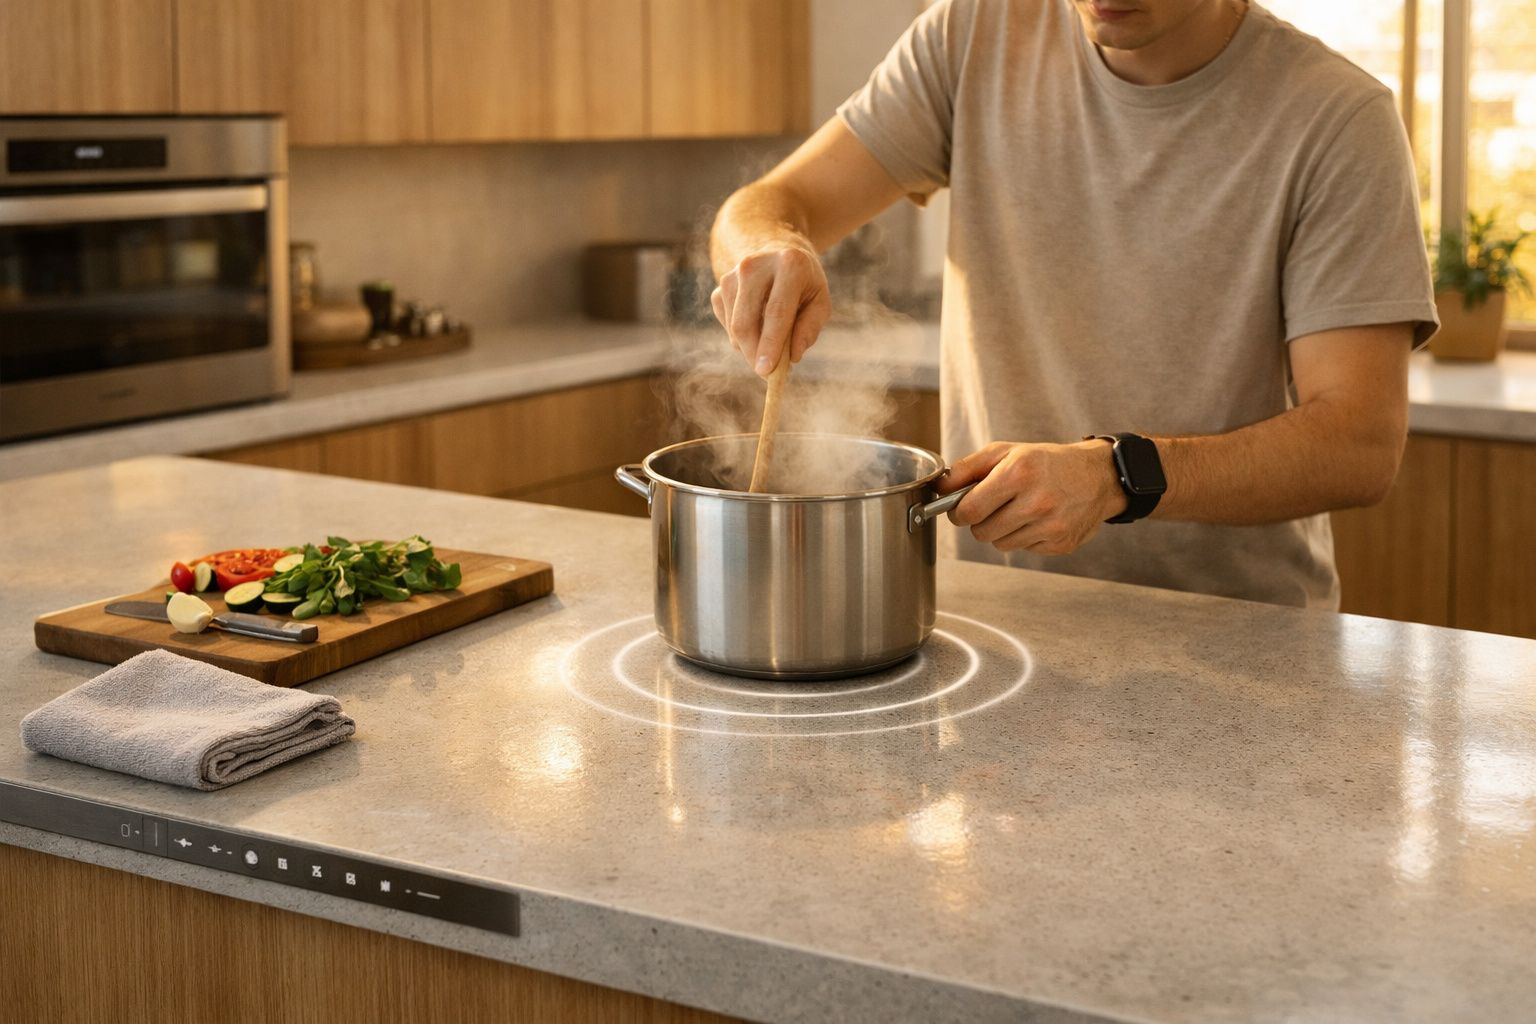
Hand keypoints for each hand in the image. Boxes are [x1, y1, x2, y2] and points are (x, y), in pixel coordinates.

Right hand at [711, 243, 831, 377]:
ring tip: (771, 342)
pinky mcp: (720, 287)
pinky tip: (758, 325)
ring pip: (734, 328)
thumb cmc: (804, 283)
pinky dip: (742, 337)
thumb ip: (810, 328)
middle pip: (746, 323)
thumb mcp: (820, 301)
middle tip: (767, 373)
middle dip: (754, 354)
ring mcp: (732, 275)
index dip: (770, 344)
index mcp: (788, 264)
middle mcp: (754, 266)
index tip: (765, 371)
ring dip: (750, 347)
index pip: (776, 312)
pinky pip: (727, 325)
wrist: (777, 251)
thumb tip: (792, 357)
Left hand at [938, 440, 1127, 554]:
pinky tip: (1038, 519)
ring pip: (1001, 545)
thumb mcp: (1006, 451)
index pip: (969, 511)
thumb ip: (967, 468)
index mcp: (1019, 473)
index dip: (958, 512)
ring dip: (1003, 530)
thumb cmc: (1046, 462)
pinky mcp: (1060, 544)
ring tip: (1019, 510)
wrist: (1098, 476)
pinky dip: (1024, 537)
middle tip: (993, 507)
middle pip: (982, 533)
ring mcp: (1051, 526)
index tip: (961, 507)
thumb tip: (939, 488)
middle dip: (980, 521)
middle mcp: (1037, 501)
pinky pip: (1024, 549)